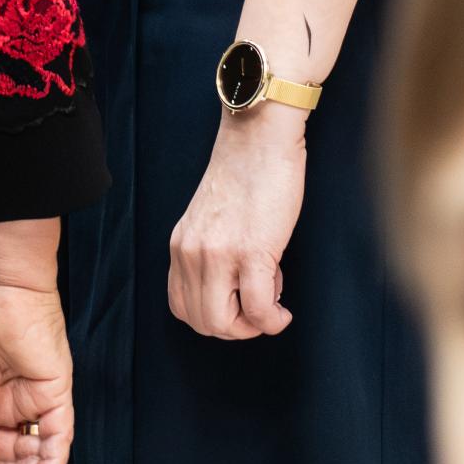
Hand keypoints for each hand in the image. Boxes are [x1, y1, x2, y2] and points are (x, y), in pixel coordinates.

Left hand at [167, 104, 303, 339]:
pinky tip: (283, 311)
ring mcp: (219, 254)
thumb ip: (212, 252)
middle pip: (202, 322)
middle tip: (260, 307)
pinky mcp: (252, 251)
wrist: (259, 135)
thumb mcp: (211, 218)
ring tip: (272, 300)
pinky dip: (273, 320)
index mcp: (180, 245)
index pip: (182, 307)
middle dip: (236, 328)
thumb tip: (237, 289)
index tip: (240, 304)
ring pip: (224, 323)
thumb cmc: (246, 171)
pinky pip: (258, 309)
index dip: (215, 318)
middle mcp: (191, 253)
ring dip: (253, 326)